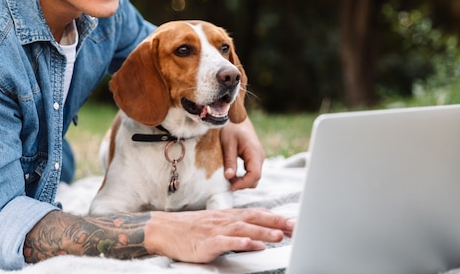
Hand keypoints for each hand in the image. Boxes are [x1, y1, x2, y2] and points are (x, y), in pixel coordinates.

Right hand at [145, 208, 293, 262]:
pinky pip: (225, 242)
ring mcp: (215, 230)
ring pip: (242, 229)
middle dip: (276, 222)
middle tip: (295, 226)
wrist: (164, 229)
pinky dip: (239, 242)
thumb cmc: (191, 229)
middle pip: (254, 219)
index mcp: (228, 216)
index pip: (256, 215)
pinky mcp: (206, 243)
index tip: (294, 223)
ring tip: (279, 235)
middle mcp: (224, 220)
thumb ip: (238, 232)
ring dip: (261, 232)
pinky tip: (251, 244)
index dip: (276, 218)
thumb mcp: (216, 227)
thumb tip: (260, 240)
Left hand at [220, 117, 265, 189]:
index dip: (243, 184)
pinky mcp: (253, 156)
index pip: (254, 175)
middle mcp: (259, 156)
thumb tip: (229, 177)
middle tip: (226, 182)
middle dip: (242, 184)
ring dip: (242, 180)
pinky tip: (231, 173)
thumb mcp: (228, 143)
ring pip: (253, 176)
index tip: (230, 186)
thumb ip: (229, 161)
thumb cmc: (231, 126)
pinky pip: (251, 170)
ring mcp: (257, 157)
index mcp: (255, 153)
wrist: (235, 115)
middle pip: (255, 179)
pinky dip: (242, 175)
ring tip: (227, 177)